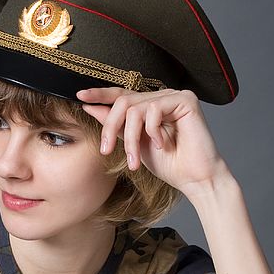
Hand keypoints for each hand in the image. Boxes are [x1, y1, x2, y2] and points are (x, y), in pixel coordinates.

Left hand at [77, 87, 230, 197]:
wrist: (193, 179)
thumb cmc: (168, 164)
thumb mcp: (133, 143)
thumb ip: (116, 125)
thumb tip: (91, 107)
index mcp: (149, 106)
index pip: (121, 94)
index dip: (100, 94)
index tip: (80, 96)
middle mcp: (161, 97)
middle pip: (123, 101)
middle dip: (110, 127)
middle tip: (106, 150)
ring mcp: (174, 96)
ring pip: (135, 109)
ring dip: (131, 139)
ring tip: (135, 160)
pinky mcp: (185, 100)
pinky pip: (153, 110)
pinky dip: (152, 132)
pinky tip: (163, 146)